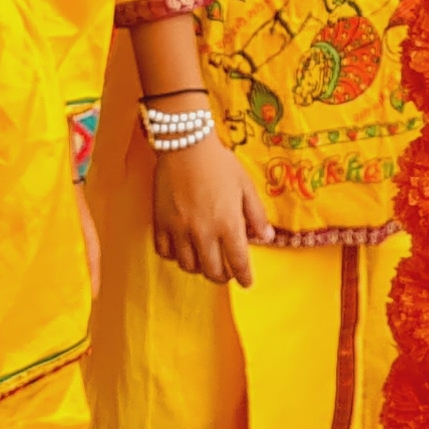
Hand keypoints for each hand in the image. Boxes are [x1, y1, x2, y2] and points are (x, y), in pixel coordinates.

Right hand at [153, 131, 271, 286]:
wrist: (185, 145)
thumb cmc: (219, 163)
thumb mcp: (245, 186)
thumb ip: (256, 215)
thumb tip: (267, 237)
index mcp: (228, 224)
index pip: (238, 262)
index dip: (244, 277)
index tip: (246, 282)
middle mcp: (203, 232)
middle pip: (212, 271)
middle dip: (222, 276)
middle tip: (226, 273)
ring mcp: (179, 230)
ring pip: (188, 265)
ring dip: (199, 268)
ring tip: (205, 260)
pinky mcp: (160, 223)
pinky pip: (165, 252)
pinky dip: (175, 256)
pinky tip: (182, 249)